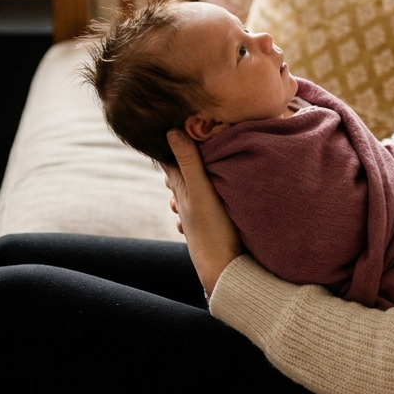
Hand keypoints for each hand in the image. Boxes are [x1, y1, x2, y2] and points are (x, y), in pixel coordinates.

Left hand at [162, 130, 241, 295]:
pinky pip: (200, 207)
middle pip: (178, 174)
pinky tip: (204, 196)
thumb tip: (171, 131)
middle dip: (180, 158)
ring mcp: (195, 217)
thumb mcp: (201, 191)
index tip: (170, 124)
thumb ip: (189, 162)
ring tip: (194, 163)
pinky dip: (199, 196)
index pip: (170, 160)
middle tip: (185, 138)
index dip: (170, 142)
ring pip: (187, 191)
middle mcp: (184, 202)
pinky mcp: (208, 228)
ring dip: (190, 177)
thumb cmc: (213, 229)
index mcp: (181, 189)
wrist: (223, 269)